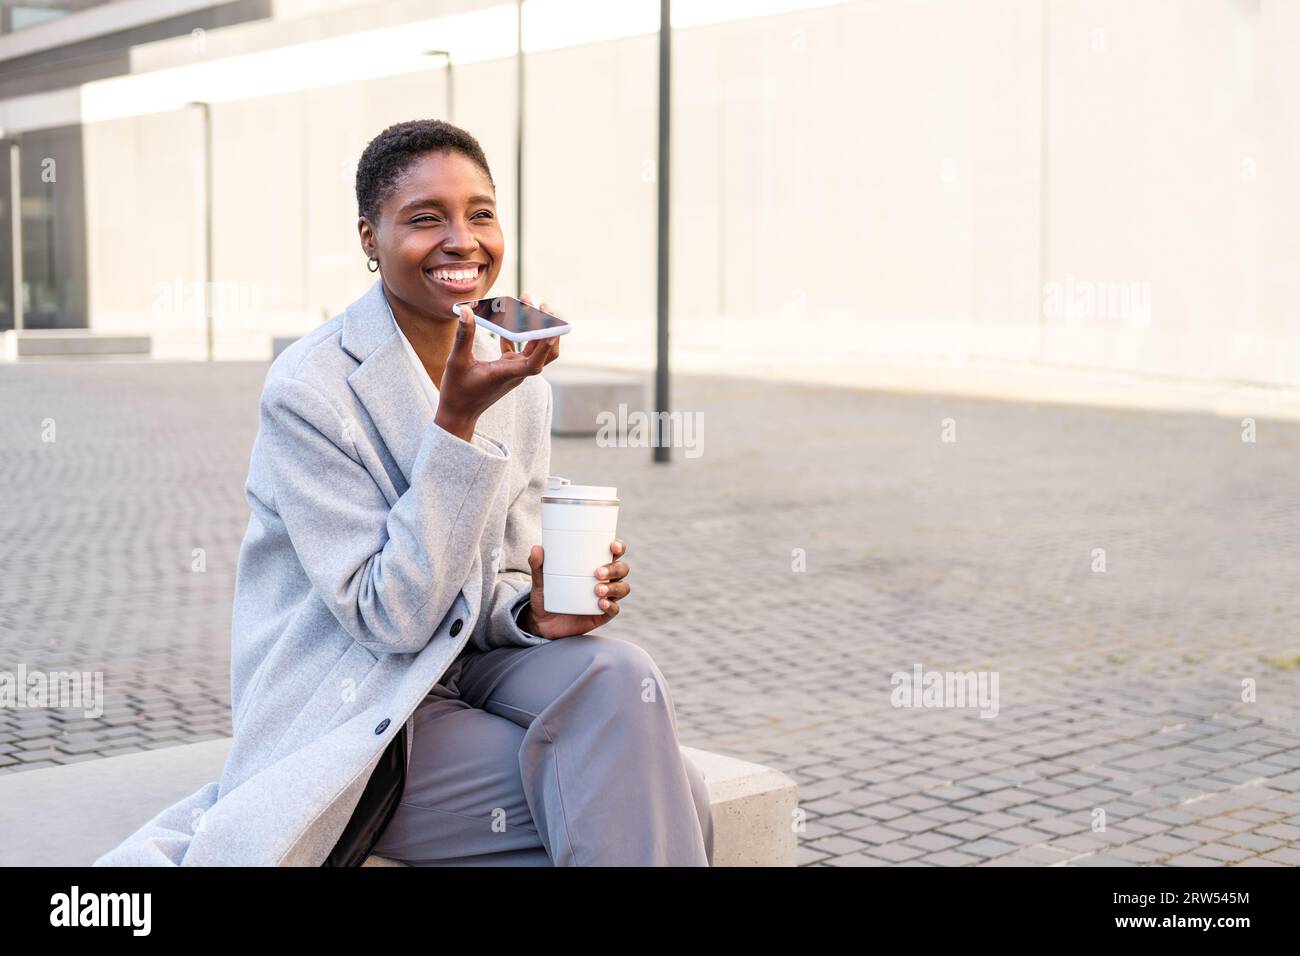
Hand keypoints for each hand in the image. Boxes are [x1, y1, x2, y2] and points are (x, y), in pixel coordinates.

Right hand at [435, 294, 560, 433]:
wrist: (458, 414)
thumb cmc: (457, 392)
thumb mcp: (457, 361)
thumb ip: (464, 336)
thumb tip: (466, 310)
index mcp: (506, 374)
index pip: (535, 363)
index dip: (545, 346)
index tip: (550, 327)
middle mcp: (515, 372)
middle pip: (543, 352)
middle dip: (546, 328)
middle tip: (541, 304)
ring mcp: (513, 371)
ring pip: (534, 349)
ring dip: (535, 328)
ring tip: (527, 303)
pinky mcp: (507, 369)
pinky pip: (519, 350)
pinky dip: (518, 334)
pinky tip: (510, 317)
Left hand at [518, 539, 629, 639]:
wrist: (543, 622)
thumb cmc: (547, 594)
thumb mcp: (540, 579)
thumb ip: (538, 564)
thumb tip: (537, 549)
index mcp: (595, 564)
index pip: (614, 552)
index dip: (618, 547)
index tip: (612, 546)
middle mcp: (605, 579)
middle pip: (622, 569)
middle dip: (614, 569)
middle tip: (597, 573)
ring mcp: (606, 596)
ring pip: (622, 588)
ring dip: (614, 587)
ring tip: (598, 590)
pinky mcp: (603, 614)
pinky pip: (614, 609)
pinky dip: (610, 606)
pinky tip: (601, 604)